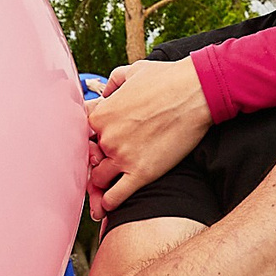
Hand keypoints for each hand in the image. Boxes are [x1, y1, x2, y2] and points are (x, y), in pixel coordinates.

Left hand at [88, 58, 211, 211]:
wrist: (196, 92)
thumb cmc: (167, 78)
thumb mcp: (132, 71)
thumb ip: (112, 82)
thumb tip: (106, 92)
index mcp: (100, 114)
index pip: (79, 136)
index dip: (88, 143)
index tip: (96, 146)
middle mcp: (106, 137)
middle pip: (88, 160)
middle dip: (94, 163)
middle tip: (101, 167)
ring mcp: (122, 156)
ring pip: (98, 179)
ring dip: (100, 184)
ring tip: (105, 187)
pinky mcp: (141, 173)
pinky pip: (115, 196)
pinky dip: (109, 202)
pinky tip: (109, 204)